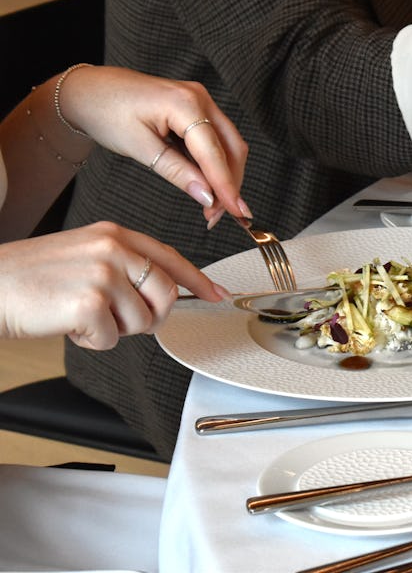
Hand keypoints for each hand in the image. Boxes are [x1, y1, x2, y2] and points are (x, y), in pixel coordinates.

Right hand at [0, 222, 229, 349]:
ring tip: (81, 316)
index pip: (170, 257)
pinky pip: (112, 338)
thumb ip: (123, 266)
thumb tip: (160, 294)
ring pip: (141, 320)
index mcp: (114, 234)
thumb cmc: (28, 278)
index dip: (197, 280)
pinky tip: (68, 325)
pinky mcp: (89, 302)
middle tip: (119, 321)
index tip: (217, 293)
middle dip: (150, 318)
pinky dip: (91, 341)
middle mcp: (113, 248)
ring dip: (114, 330)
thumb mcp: (83, 256)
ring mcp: (103, 273)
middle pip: (166, 294)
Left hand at [57, 66, 249, 226]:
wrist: (88, 91)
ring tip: (211, 204)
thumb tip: (206, 195)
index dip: (227, 186)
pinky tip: (204, 182)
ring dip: (225, 174)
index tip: (237, 212)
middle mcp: (200, 98)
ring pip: (228, 144)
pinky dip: (214, 163)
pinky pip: (216, 138)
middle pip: (233, 147)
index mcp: (185, 103)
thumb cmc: (106, 112)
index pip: (215, 153)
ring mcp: (201, 101)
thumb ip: (177, 172)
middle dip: (230, 183)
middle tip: (219, 214)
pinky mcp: (196, 108)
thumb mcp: (139, 147)